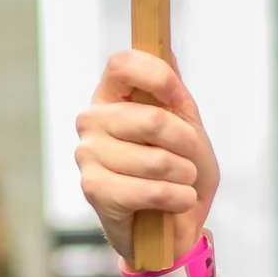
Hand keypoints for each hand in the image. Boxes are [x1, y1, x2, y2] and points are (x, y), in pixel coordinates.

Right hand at [75, 50, 219, 265]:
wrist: (173, 227)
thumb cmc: (179, 172)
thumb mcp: (187, 127)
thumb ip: (174, 92)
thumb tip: (166, 49)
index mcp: (113, 96)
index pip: (122, 63)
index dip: (157, 76)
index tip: (178, 97)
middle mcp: (93, 120)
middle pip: (151, 118)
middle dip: (186, 144)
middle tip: (189, 160)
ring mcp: (88, 154)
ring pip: (155, 158)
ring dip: (184, 175)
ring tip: (182, 183)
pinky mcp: (93, 189)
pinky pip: (148, 189)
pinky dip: (176, 198)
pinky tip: (178, 201)